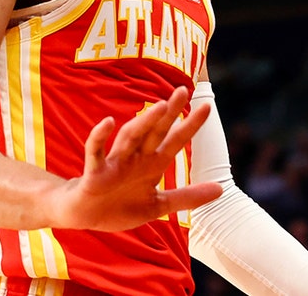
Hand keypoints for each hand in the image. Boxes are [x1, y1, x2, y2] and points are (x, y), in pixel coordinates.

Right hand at [48, 86, 222, 231]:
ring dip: (144, 122)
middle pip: (154, 132)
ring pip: (130, 137)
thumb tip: (221, 190)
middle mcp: (135, 158)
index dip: (190, 126)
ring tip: (160, 106)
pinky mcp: (94, 172)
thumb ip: (187, 197)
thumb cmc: (120, 206)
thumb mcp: (158, 205)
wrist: (86, 217)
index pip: (175, 142)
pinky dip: (100, 137)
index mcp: (151, 165)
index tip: (207, 107)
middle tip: (183, 91)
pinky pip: (96, 151)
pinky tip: (108, 122)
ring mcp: (115, 163)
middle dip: (169, 113)